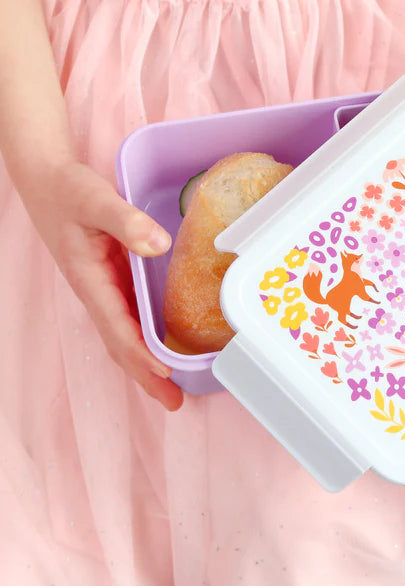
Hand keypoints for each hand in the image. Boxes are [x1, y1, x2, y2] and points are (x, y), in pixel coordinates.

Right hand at [20, 159, 183, 410]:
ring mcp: (102, 288)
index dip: (141, 354)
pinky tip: (160, 346)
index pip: (117, 328)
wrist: (47, 181)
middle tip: (175, 404)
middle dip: (145, 376)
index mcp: (90, 281)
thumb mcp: (96, 200)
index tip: (166, 375)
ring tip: (171, 390)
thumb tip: (159, 245)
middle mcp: (96, 292)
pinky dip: (143, 339)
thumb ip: (126, 221)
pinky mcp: (110, 279)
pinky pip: (127, 319)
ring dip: (145, 364)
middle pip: (120, 344)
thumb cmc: (69, 190)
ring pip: (124, 335)